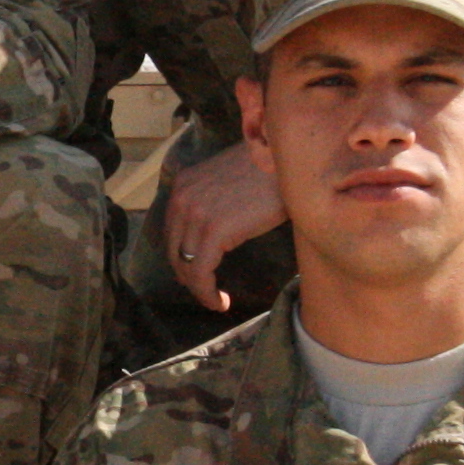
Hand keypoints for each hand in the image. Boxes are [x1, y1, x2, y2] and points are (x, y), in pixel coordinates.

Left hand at [164, 142, 286, 315]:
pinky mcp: (214, 231)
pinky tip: (221, 302)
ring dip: (199, 290)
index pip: (172, 232)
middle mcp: (182, 198)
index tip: (198, 273)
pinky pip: (201, 274)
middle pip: (174, 251)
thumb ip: (213, 200)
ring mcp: (195, 214)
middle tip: (206, 291)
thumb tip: (214, 232)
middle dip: (188, 275)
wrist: (291, 162)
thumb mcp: (228, 180)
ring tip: (215, 300)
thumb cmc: (270, 171)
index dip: (183, 257)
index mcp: (183, 185)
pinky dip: (207, 294)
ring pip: (186, 267)